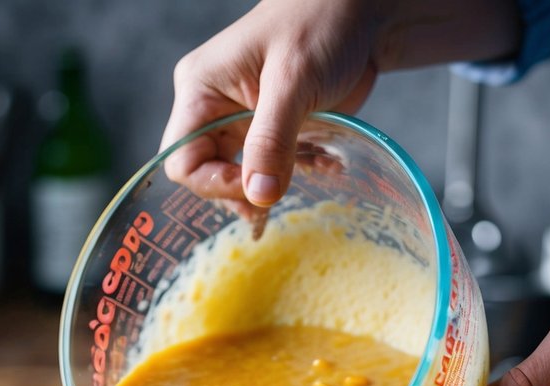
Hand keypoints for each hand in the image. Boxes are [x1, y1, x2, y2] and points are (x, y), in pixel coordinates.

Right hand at [159, 0, 520, 206]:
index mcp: (199, 88)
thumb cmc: (324, 21)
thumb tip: (255, 200)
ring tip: (313, 167)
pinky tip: (323, 163)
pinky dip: (296, 175)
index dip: (213, 184)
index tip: (256, 188)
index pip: (181, 160)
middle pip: (209, 176)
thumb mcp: (295, 81)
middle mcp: (214, 104)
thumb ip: (271, 142)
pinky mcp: (275, 128)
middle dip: (248, 188)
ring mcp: (244, 118)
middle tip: (286, 184)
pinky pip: (272, 170)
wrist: (369, 2)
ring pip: (243, 179)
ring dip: (277, 185)